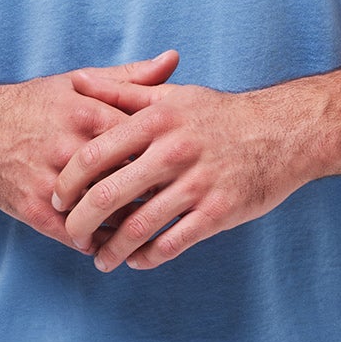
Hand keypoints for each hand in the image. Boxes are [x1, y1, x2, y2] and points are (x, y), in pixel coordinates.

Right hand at [0, 52, 179, 251]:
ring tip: (146, 226)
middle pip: (129, 180)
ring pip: (105, 213)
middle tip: (171, 201)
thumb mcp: (79, 82)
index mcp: (89, 115)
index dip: (165, 158)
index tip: (180, 166)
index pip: (144, 142)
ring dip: (128, 224)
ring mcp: (51, 181)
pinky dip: (97, 241)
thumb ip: (130, 78)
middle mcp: (71, 149)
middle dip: (152, 194)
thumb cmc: (35, 104)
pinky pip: (75, 234)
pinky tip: (109, 240)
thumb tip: (173, 60)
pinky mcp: (33, 208)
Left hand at [52, 64, 311, 270]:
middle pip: (108, 196)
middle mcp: (174, 151)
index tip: (57, 198)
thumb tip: (77, 81)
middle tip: (71, 236)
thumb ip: (122, 91)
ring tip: (100, 260)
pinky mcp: (218, 212)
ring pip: (138, 227)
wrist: (283, 132)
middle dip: (80, 223)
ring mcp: (197, 184)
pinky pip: (173, 243)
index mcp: (157, 121)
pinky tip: (137, 260)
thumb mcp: (172, 97)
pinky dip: (148, 257)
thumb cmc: (220, 115)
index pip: (94, 155)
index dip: (69, 181)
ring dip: (113, 249)